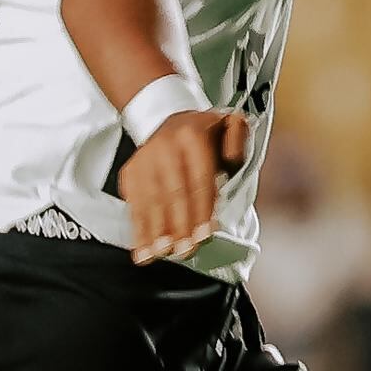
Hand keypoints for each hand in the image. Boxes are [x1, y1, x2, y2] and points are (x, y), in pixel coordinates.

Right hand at [117, 107, 250, 265]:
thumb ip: (238, 140)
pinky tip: (142, 250)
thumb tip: (231, 160)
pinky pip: (134, 204)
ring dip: (155, 231)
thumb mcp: (230, 125)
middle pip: (173, 193)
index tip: (204, 235)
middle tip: (185, 251)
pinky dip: (138, 229)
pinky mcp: (131, 173)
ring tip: (161, 254)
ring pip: (151, 200)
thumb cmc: (204, 134)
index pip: (199, 179)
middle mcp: (165, 147)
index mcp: (193, 137)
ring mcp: (145, 160)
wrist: (165, 117)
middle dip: (179, 225)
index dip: (202, 210)